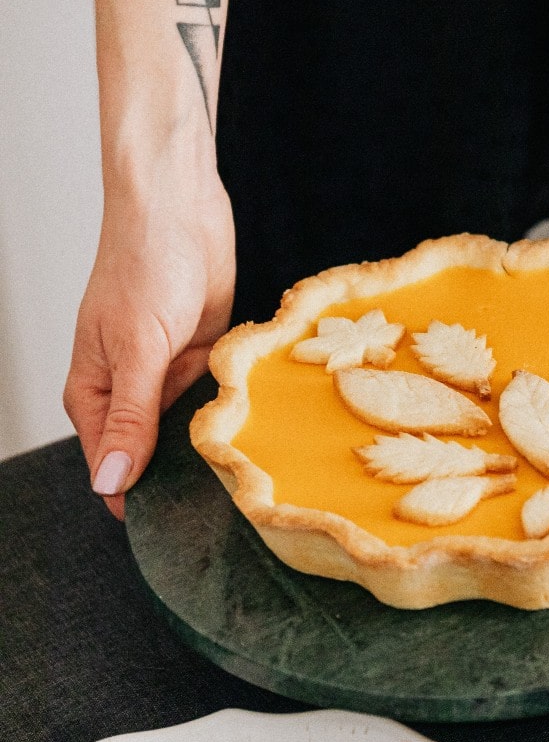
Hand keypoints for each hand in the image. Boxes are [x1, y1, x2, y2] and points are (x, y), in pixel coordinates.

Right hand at [64, 162, 234, 519]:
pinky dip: (233, 411)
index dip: (141, 501)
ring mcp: (169, 374)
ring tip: (250, 479)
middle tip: (230, 511)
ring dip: (213, 445)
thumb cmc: (144, 266)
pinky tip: (261, 434)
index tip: (182, 533)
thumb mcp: (136, 349)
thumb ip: (130, 417)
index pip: (111, 469)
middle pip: (154, 456)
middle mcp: (131, 390)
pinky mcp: (206, 356)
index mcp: (94, 394)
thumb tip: (110, 482)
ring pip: (190, 430)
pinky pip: (219, 400)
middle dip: (186, 478)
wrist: (181, 208)